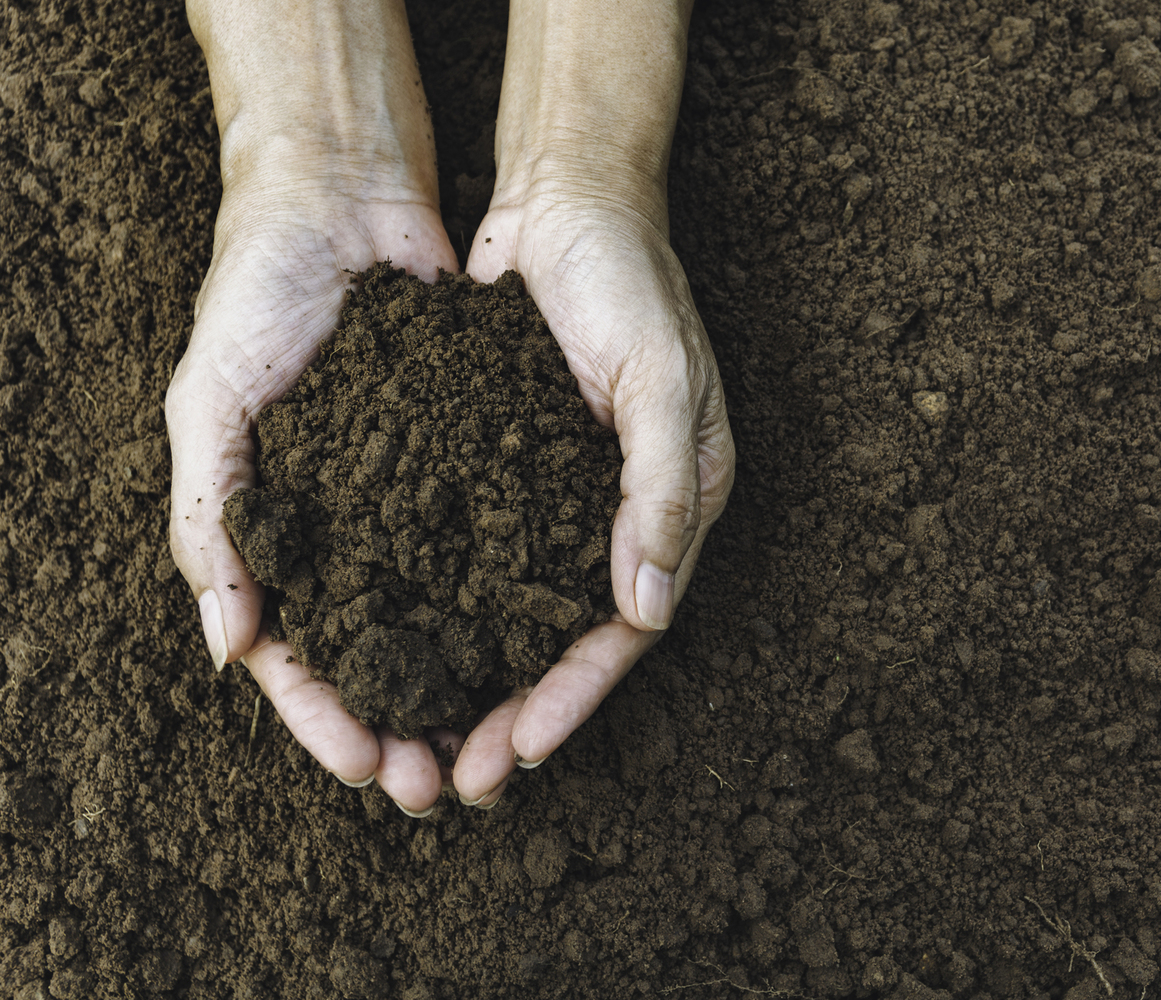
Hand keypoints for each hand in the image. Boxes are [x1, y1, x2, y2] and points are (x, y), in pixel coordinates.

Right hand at [168, 0, 465, 814]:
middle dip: (408, 727)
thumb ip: (210, 516)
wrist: (340, 203)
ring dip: (468, 688)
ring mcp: (413, 501)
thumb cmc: (256, 297)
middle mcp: (351, 529)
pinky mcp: (474, 460)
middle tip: (444, 784)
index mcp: (277, 532)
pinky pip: (493, 546)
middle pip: (379, 657)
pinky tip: (539, 645)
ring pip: (444, 620)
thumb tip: (230, 646)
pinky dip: (509, 601)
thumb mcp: (209, 400)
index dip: (327, 719)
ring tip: (498, 742)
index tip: (370, 767)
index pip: (297, 655)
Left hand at [449, 0, 734, 806]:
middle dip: (522, 713)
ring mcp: (566, 495)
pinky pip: (486, 557)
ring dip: (482, 679)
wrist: (565, 197)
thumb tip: (649, 609)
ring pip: (522, 613)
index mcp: (678, 502)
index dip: (577, 694)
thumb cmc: (627, 279)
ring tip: (425, 736)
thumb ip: (665, 490)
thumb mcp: (661, 379)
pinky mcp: (513, 470)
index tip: (520, 748)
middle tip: (459, 777)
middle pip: (572, 639)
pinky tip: (405, 644)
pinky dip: (453, 608)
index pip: (629, 626)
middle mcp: (624, 513)